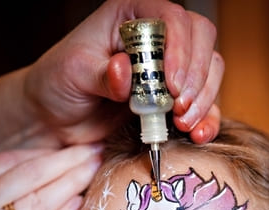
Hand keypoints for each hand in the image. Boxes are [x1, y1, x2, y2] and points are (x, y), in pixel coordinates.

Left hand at [24, 0, 223, 145]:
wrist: (58, 120)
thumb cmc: (60, 84)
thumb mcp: (74, 73)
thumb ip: (101, 74)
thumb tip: (124, 69)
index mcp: (132, 16)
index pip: (173, 18)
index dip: (180, 48)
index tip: (172, 83)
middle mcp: (157, 38)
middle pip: (201, 41)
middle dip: (197, 76)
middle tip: (178, 106)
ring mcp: (169, 69)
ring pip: (211, 71)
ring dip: (204, 99)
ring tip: (182, 122)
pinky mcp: (174, 99)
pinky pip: (205, 104)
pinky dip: (207, 119)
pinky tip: (198, 134)